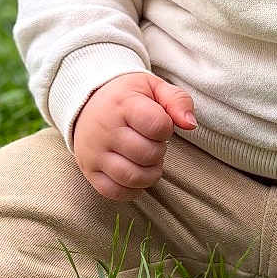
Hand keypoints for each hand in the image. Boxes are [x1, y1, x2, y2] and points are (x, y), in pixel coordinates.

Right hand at [72, 72, 195, 201]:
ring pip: (133, 177)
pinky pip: (114, 192)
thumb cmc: (127, 96)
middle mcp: (105, 129)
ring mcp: (94, 152)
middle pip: (148, 154)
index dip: (167, 129)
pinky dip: (132, 189)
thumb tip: (191, 124)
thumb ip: (177, 100)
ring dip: (150, 173)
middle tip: (151, 142)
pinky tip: (136, 175)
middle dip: (159, 150)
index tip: (159, 124)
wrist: (86, 101)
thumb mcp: (153, 86)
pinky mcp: (88, 170)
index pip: (158, 125)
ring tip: (147, 160)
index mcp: (123, 104)